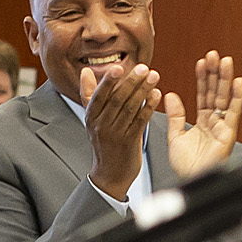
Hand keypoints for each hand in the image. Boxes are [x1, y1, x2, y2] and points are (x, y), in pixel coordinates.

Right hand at [79, 62, 161, 198]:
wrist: (110, 175)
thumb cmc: (104, 143)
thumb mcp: (92, 119)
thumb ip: (89, 94)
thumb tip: (85, 71)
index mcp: (91, 116)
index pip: (99, 95)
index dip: (108, 81)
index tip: (118, 67)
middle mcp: (101, 124)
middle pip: (116, 99)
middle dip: (131, 82)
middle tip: (143, 67)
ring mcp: (115, 134)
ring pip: (130, 108)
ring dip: (143, 91)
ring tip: (154, 76)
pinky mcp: (129, 142)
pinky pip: (140, 121)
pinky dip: (148, 107)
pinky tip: (156, 95)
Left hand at [164, 50, 241, 180]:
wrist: (191, 181)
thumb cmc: (186, 165)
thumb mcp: (175, 136)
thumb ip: (176, 115)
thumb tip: (170, 94)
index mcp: (203, 121)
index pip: (203, 95)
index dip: (202, 79)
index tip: (201, 62)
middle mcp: (215, 121)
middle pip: (216, 93)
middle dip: (215, 73)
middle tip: (214, 54)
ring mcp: (223, 126)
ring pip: (225, 98)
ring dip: (225, 79)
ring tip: (225, 61)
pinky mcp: (228, 133)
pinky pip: (234, 112)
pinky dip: (237, 97)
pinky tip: (238, 82)